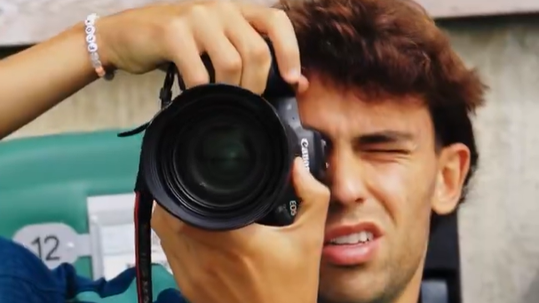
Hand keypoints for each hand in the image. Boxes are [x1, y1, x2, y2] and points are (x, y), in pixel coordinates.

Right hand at [97, 1, 308, 93]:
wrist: (124, 35)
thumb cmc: (176, 44)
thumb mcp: (216, 43)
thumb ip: (248, 56)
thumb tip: (297, 82)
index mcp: (235, 8)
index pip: (276, 21)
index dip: (290, 51)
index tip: (293, 80)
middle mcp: (220, 7)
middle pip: (256, 51)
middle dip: (256, 84)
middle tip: (246, 101)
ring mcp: (196, 17)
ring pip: (232, 63)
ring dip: (230, 91)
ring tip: (221, 100)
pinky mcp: (173, 32)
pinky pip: (199, 73)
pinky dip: (202, 93)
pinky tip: (197, 97)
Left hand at [152, 158, 329, 302]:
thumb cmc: (292, 287)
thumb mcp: (310, 239)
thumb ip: (311, 197)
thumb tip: (296, 166)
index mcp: (233, 239)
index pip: (189, 203)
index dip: (189, 184)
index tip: (202, 175)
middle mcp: (205, 256)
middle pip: (168, 215)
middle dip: (179, 196)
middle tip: (197, 187)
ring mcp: (191, 274)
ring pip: (163, 233)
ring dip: (173, 216)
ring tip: (193, 206)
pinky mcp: (187, 288)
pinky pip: (168, 253)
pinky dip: (174, 238)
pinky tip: (193, 233)